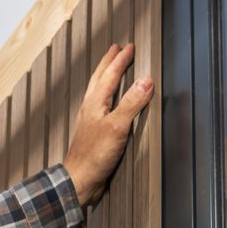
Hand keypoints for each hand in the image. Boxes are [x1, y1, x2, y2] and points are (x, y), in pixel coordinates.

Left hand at [64, 42, 153, 205]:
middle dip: (109, 62)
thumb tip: (146, 81)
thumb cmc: (95, 155)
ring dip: (105, 76)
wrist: (80, 180)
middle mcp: (90, 107)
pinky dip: (105, 95)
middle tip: (116, 49)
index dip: (121, 60)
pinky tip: (108, 103)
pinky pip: (99, 104)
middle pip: (99, 78)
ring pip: (97, 89)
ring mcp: (90, 119)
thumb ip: (132, 103)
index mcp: (95, 102)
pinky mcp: (92, 132)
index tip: (129, 47)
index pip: (110, 74)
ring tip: (111, 69)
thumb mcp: (118, 126)